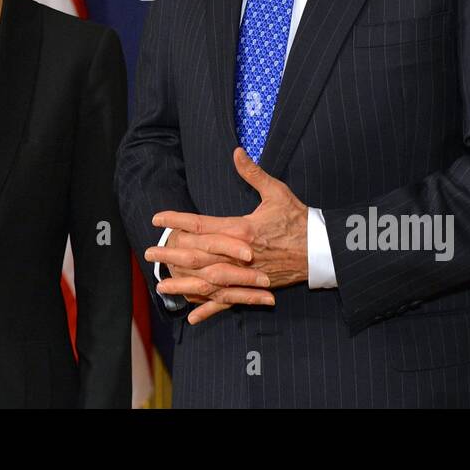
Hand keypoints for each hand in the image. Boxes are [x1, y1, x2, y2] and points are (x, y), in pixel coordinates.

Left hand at [149, 147, 309, 324]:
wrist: (321, 251)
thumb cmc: (298, 219)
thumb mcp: (277, 192)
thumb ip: (253, 174)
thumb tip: (237, 152)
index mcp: (242, 229)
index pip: (201, 225)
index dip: (177, 221)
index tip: (157, 218)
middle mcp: (239, 255)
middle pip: (198, 256)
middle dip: (171, 255)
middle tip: (148, 254)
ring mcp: (245, 274)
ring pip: (208, 282)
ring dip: (183, 285)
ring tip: (160, 287)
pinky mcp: (253, 287)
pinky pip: (227, 301)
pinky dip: (209, 310)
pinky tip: (191, 317)